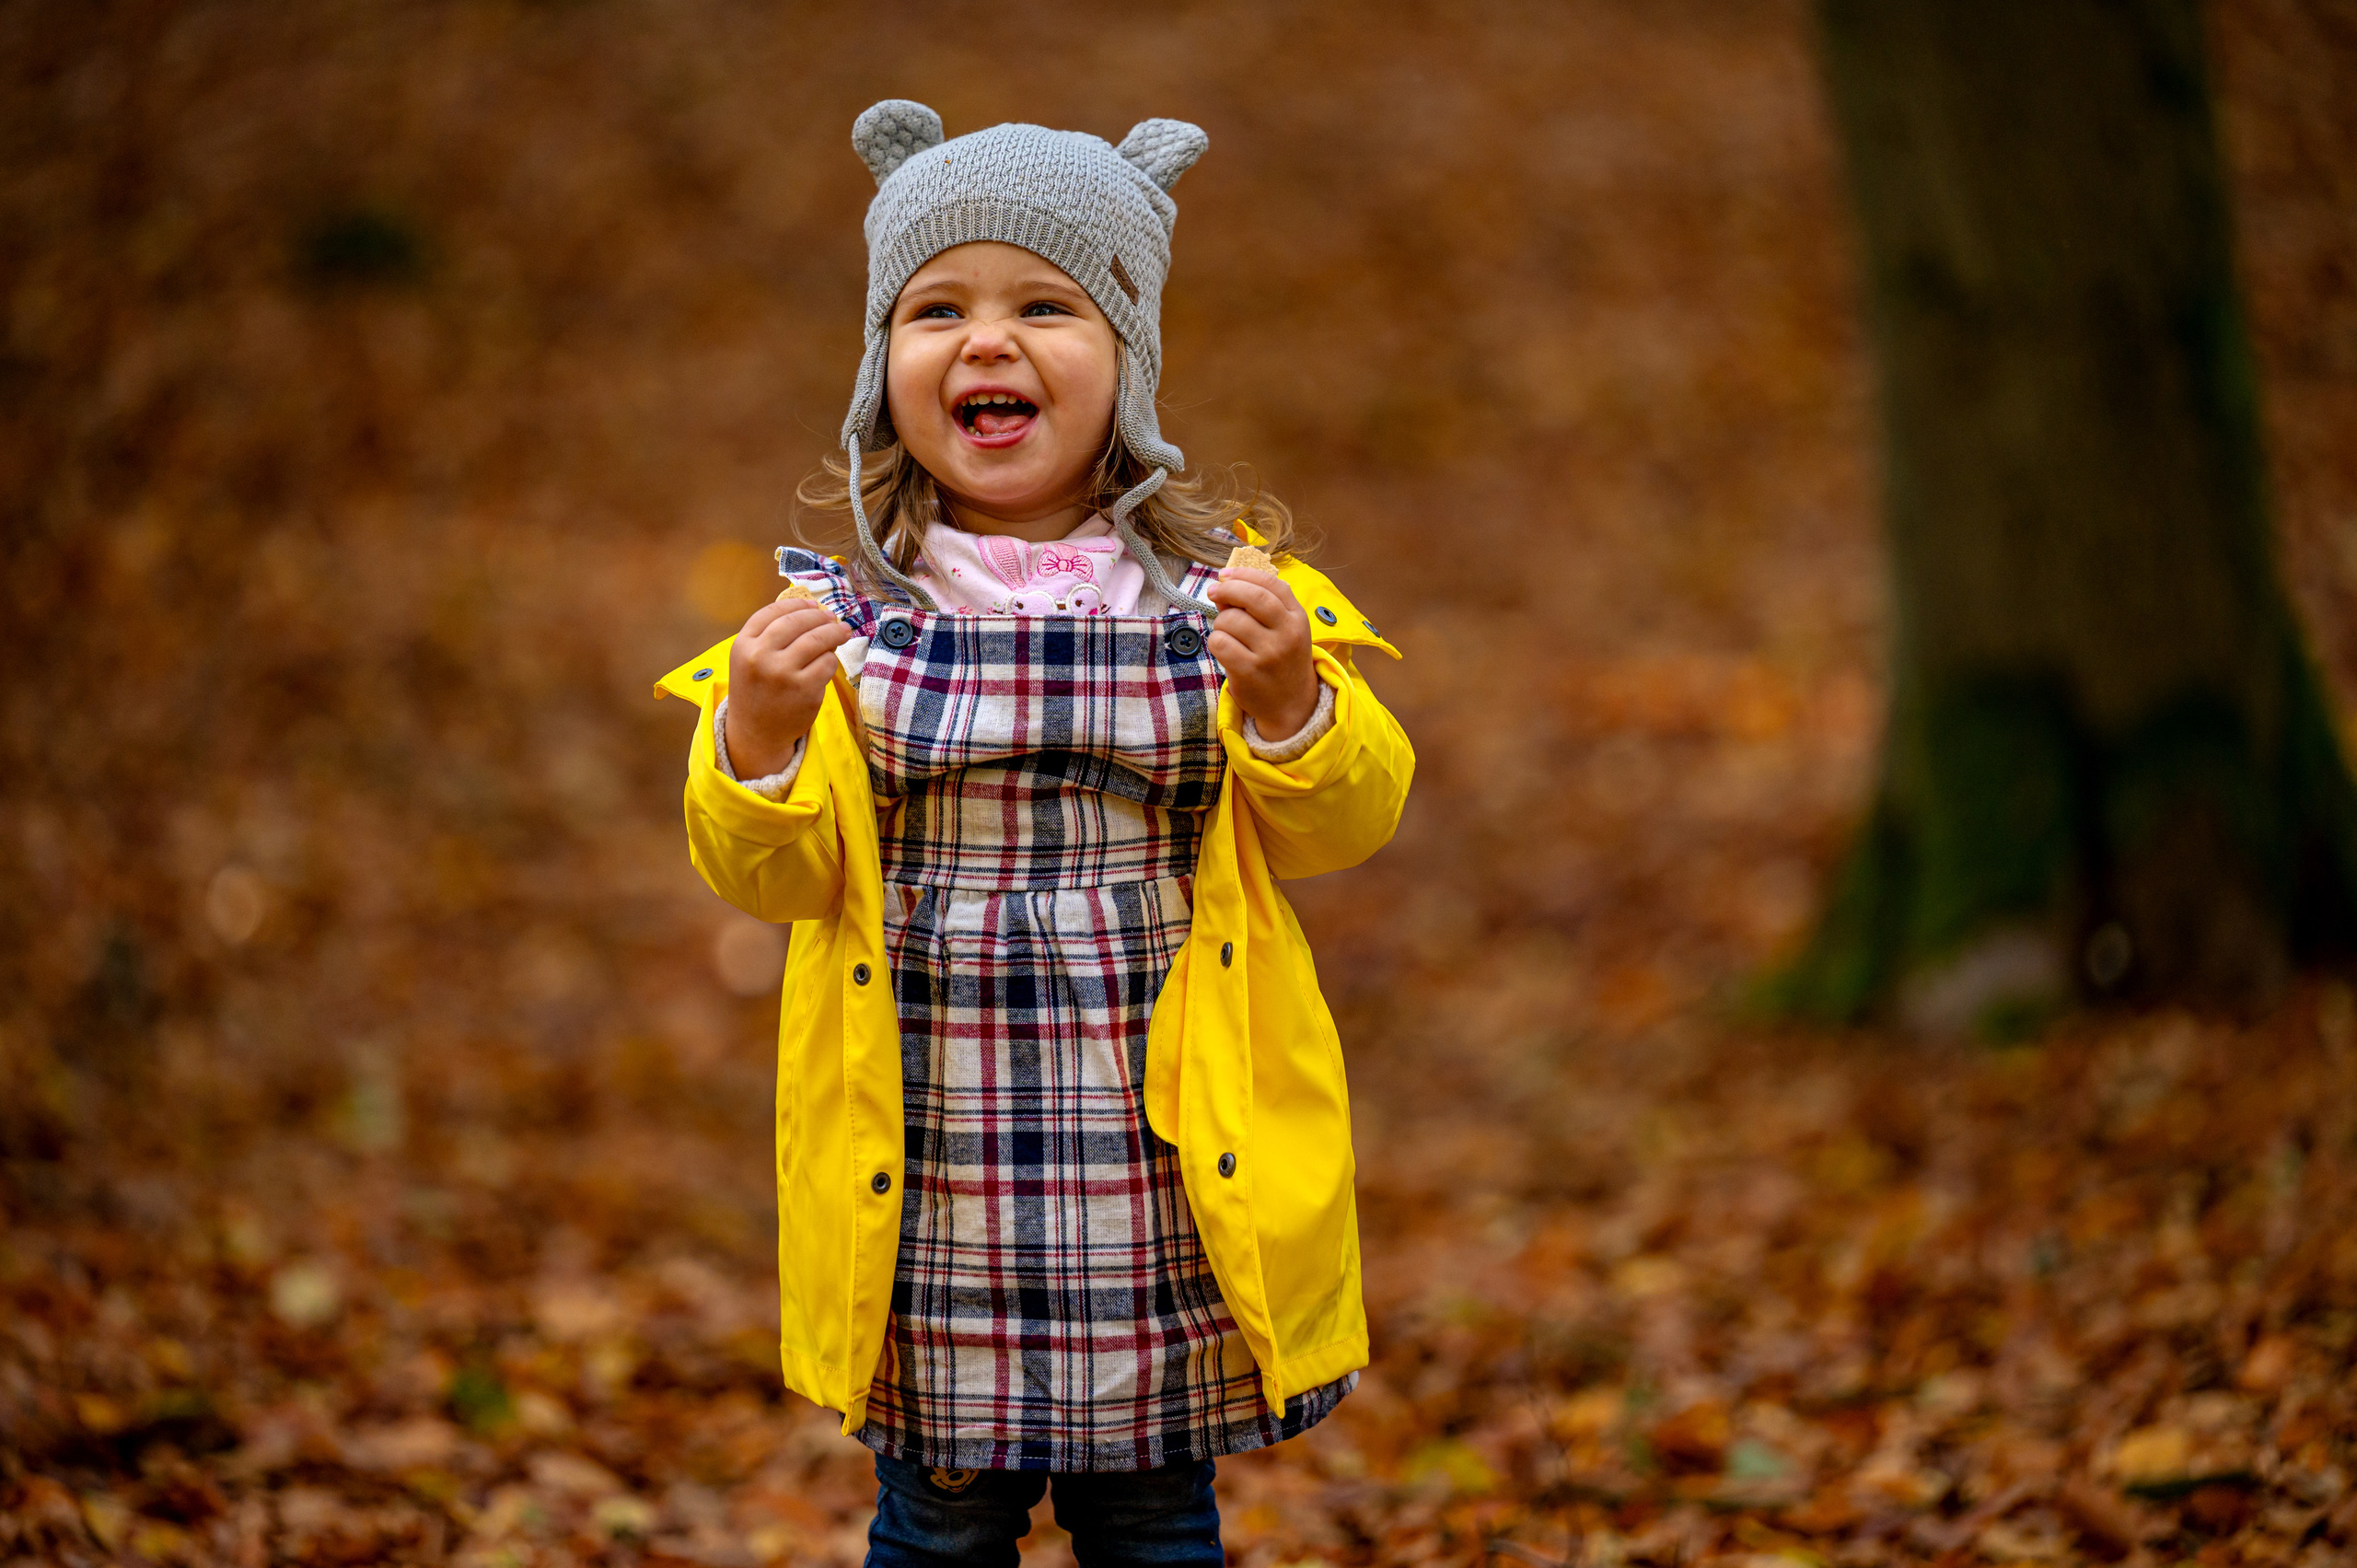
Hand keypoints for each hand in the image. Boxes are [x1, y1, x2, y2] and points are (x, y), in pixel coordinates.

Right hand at [723, 600, 852, 777]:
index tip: (812, 604)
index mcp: (743, 645)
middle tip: (832, 617)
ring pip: (818, 639)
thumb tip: (810, 608)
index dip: (797, 603)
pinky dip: (831, 659)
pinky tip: (829, 661)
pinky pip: (827, 663)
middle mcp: (760, 657)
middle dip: (820, 616)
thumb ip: (769, 636)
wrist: (756, 733)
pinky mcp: (805, 690)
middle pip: (798, 622)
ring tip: (842, 631)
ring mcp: (783, 673)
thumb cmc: (756, 691)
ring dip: (834, 632)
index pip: (773, 612)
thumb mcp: (749, 660)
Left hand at [1206, 567, 1318, 740]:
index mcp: (1298, 618)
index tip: (1225, 574)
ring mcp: (1269, 653)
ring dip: (1220, 622)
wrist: (1291, 705)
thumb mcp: (1282, 630)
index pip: (1272, 585)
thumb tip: (1223, 587)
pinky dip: (1215, 641)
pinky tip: (1224, 648)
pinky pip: (1220, 642)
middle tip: (1213, 591)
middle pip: (1252, 597)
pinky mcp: (1249, 671)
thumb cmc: (1282, 660)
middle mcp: (1287, 633)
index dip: (1245, 575)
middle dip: (1227, 589)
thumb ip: (1258, 607)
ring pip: (1230, 620)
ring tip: (1227, 633)